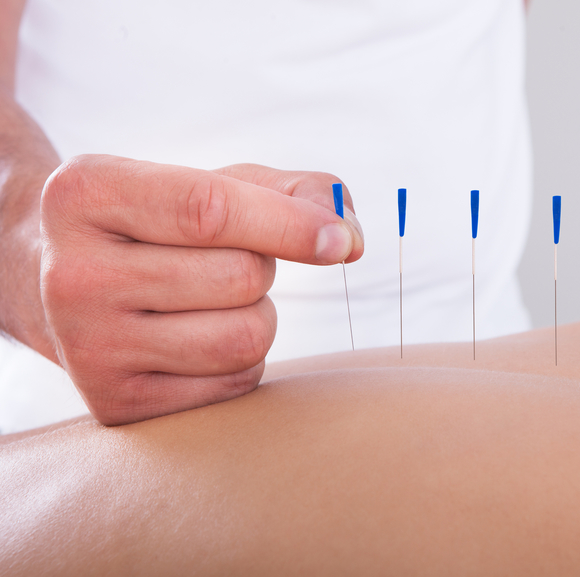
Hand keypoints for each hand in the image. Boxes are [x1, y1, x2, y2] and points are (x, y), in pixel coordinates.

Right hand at [39, 154, 362, 424]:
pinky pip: (234, 382)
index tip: (341, 240)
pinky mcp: (114, 403)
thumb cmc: (163, 225)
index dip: (290, 225)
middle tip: (221, 261)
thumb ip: (291, 190)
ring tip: (210, 300)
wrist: (69, 286)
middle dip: (261, 267)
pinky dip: (241, 360)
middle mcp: (72, 275)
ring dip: (257, 316)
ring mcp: (87, 348)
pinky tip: (196, 339)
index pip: (209, 211)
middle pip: (240, 277)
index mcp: (85, 195)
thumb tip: (350, 237)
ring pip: (245, 337)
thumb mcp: (209, 183)